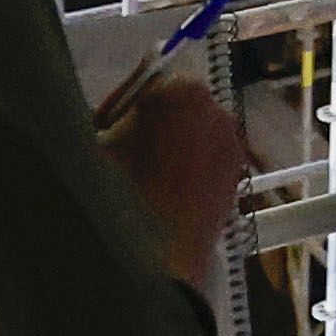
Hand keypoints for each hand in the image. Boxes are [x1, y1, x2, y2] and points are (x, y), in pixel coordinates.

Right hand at [105, 70, 243, 295]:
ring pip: (194, 133)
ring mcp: (231, 146)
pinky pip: (207, 161)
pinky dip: (189, 170)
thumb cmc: (116, 193)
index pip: (152, 76)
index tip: (108, 124)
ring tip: (142, 180)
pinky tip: (164, 196)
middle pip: (178, 104)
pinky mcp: (235, 178)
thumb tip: (134, 78)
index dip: (125, 101)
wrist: (151, 259)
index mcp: (183, 91)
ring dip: (172, 146)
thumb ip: (118, 102)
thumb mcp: (99, 138)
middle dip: (153, 122)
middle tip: (122, 153)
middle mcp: (217, 111)